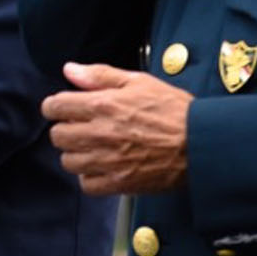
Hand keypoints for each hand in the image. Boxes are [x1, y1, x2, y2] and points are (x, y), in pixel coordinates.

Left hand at [41, 62, 194, 195]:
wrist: (201, 144)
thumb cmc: (175, 111)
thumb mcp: (139, 82)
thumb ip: (100, 75)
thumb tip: (69, 70)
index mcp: (102, 105)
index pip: (55, 106)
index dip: (55, 106)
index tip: (62, 108)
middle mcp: (99, 133)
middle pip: (58, 135)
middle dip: (66, 129)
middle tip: (82, 127)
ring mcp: (107, 161)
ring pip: (68, 161)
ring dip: (76, 154)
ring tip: (93, 148)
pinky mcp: (119, 183)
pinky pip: (86, 185)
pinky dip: (90, 177)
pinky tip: (103, 166)